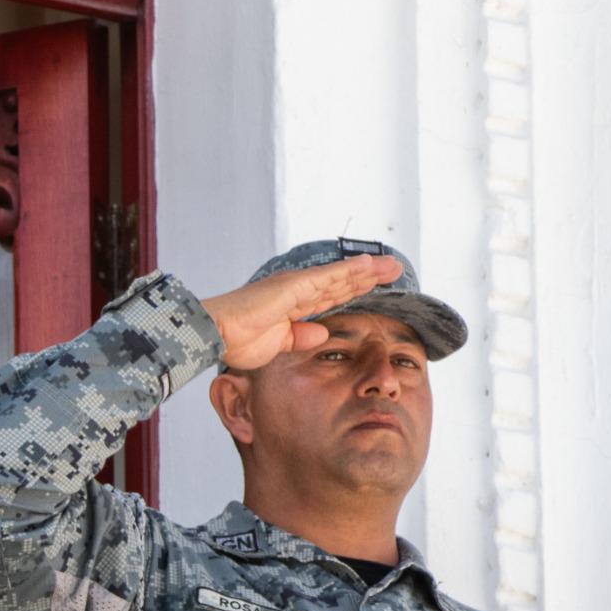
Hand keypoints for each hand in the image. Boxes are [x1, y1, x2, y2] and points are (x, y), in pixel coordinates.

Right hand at [198, 253, 403, 370]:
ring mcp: (296, 286)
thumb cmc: (235, 342)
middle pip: (341, 283)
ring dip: (368, 270)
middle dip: (368, 277)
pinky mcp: (294, 285)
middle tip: (394, 270)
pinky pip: (329, 276)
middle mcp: (296, 291)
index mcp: (291, 306)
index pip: (331, 297)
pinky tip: (370, 264)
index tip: (374, 287)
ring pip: (341, 276)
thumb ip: (299, 337)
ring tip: (392, 265)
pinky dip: (350, 269)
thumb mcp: (277, 346)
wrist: (216, 334)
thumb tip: (322, 333)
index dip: (354, 291)